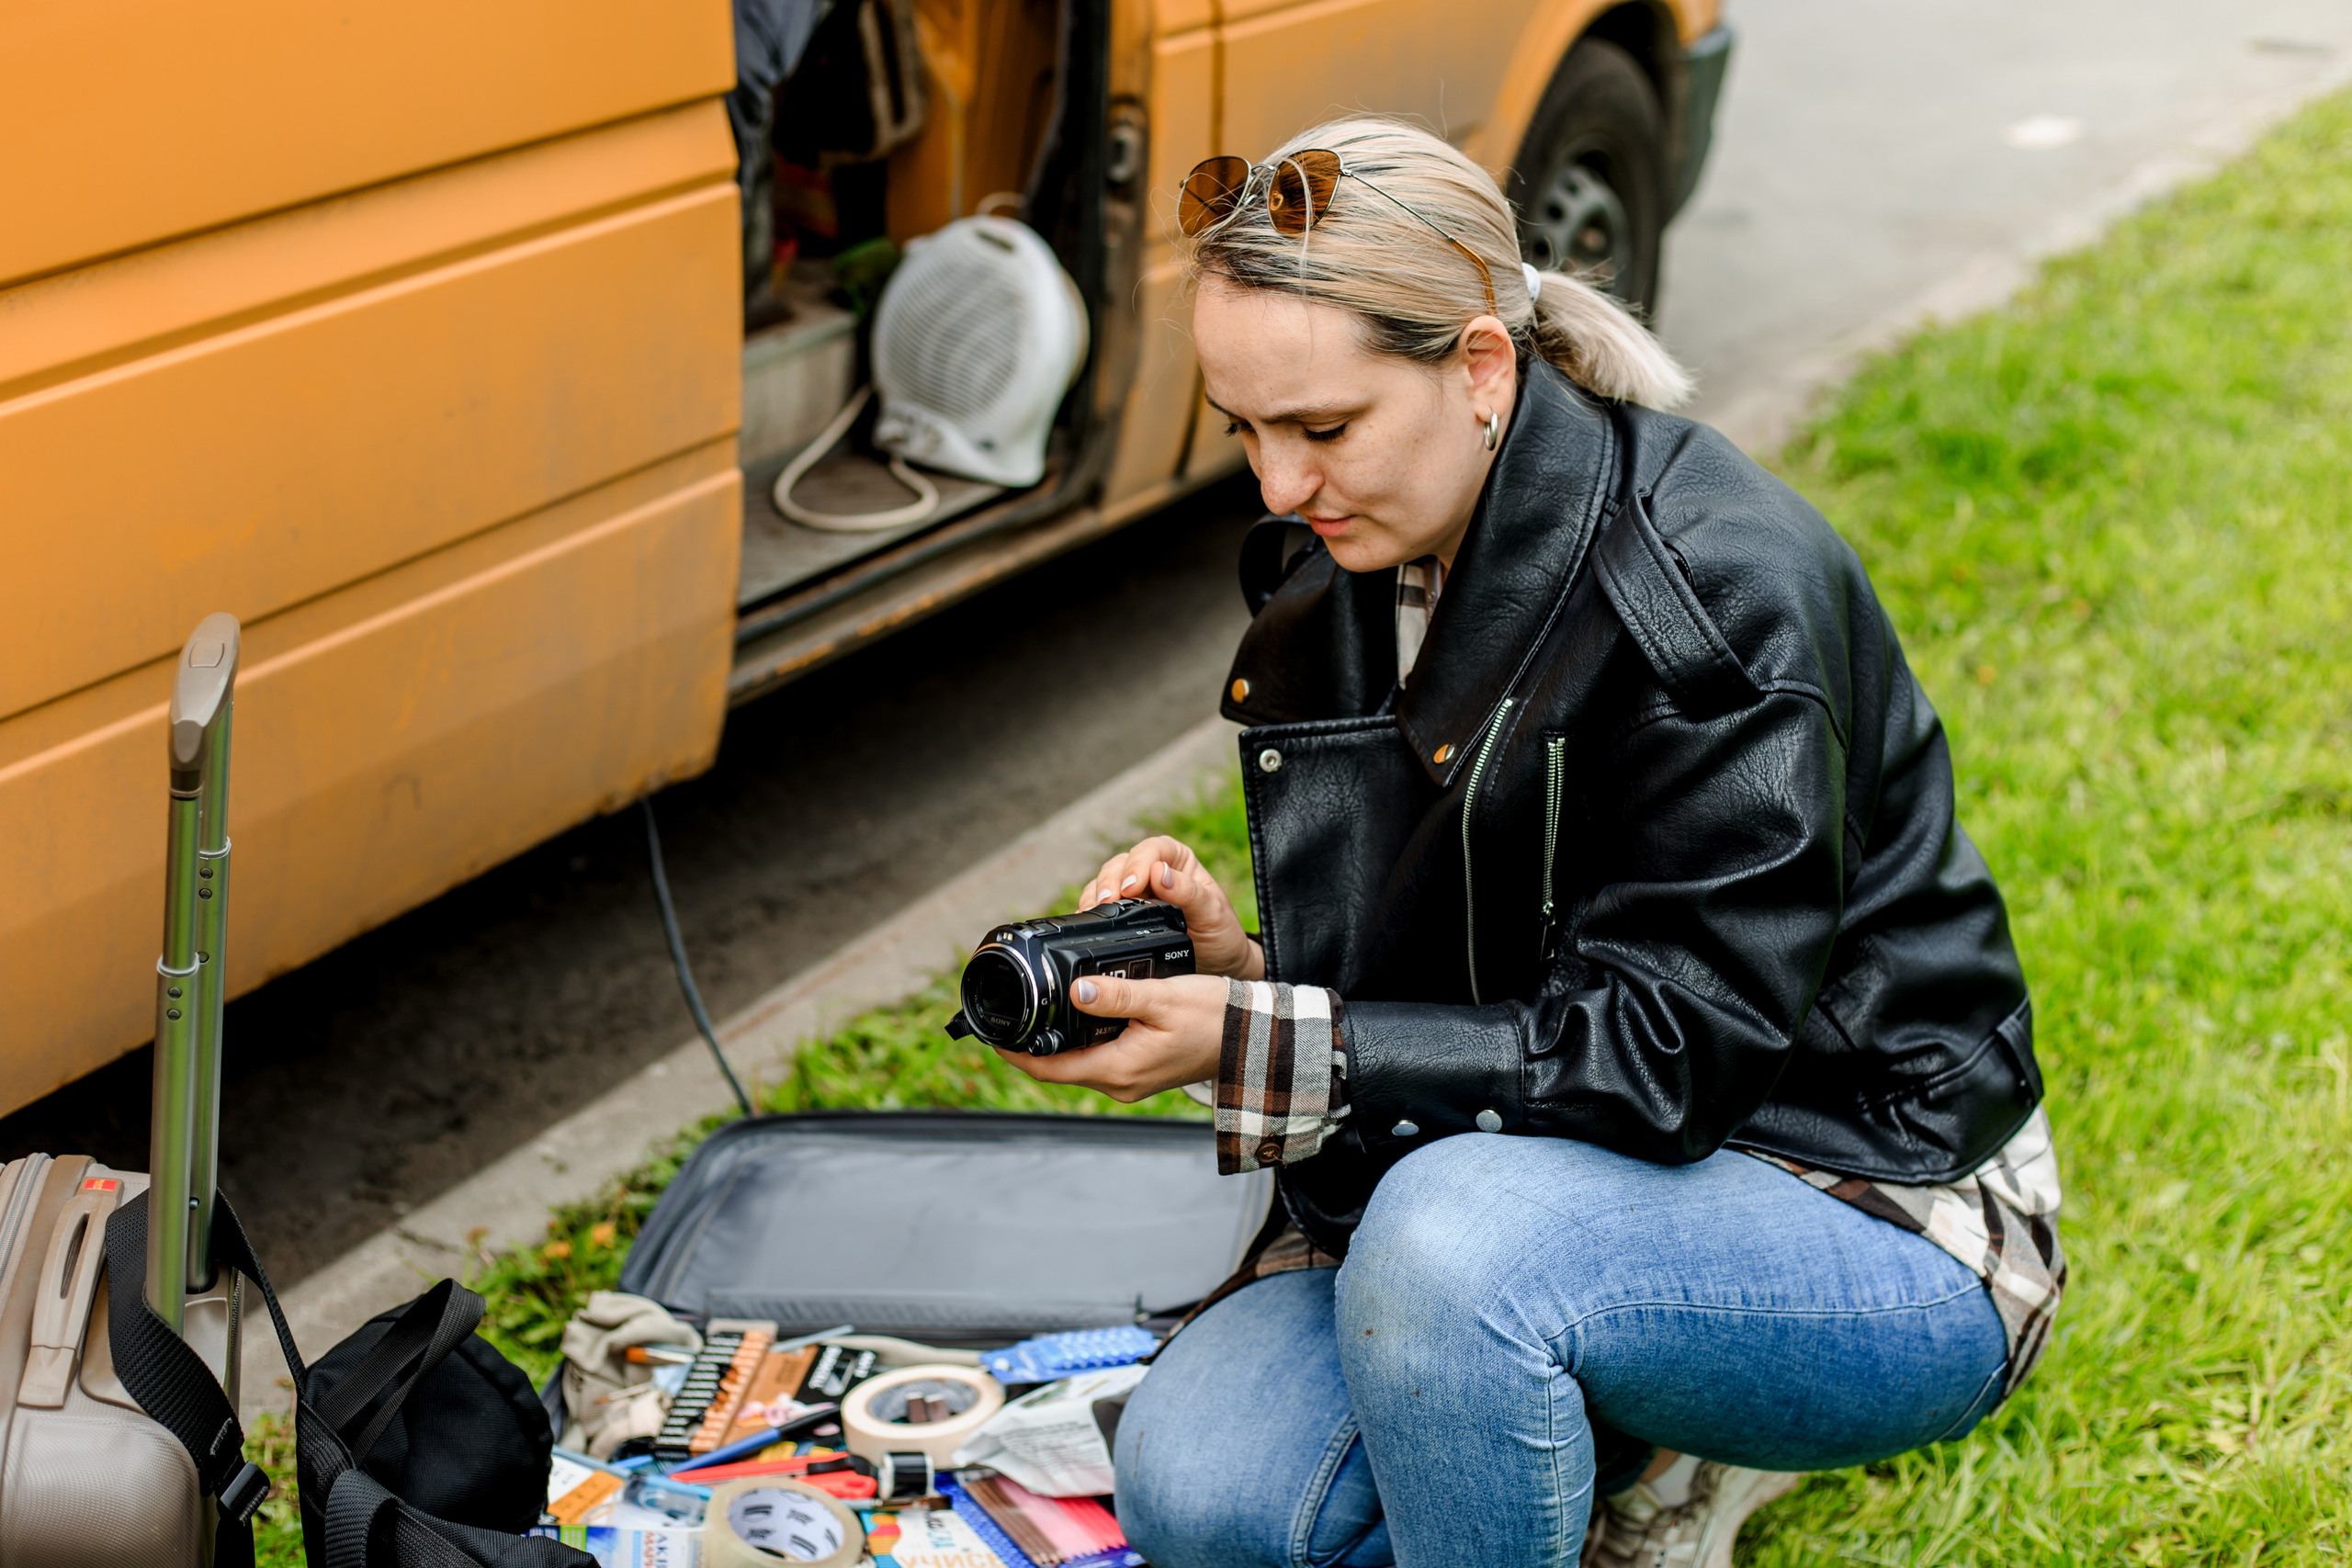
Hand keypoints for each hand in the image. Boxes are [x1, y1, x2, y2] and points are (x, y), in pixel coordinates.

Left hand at [994, 972, 1227, 1101]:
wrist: (1254, 1042)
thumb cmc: (1215, 1018)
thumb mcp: (1163, 997)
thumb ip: (1117, 995)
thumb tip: (1075, 991)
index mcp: (1119, 1069)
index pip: (1048, 1069)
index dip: (1013, 1053)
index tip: (991, 1032)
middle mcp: (1119, 1083)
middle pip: (1057, 1067)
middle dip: (1029, 1044)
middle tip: (1008, 1011)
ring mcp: (1129, 1081)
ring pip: (1076, 1062)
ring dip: (1053, 1042)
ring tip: (1032, 1010)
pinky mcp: (1139, 1072)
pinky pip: (1096, 1059)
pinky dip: (1078, 1041)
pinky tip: (1074, 1016)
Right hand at [1078, 835, 1263, 979]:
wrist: (1217, 964)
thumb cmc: (1220, 932)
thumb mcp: (1212, 913)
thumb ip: (1188, 892)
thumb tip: (1158, 873)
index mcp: (1176, 860)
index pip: (1152, 849)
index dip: (1138, 864)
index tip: (1132, 887)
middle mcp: (1152, 870)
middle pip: (1121, 864)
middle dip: (1110, 881)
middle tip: (1107, 902)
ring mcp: (1134, 891)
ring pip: (1105, 882)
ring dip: (1096, 896)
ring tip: (1093, 913)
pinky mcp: (1122, 913)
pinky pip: (1099, 905)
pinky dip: (1091, 912)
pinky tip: (1087, 921)